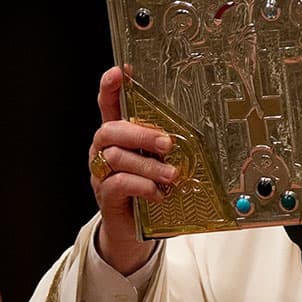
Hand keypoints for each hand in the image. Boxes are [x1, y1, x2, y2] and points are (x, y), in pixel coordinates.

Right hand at [89, 67, 177, 274]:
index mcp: (118, 137)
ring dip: (148, 165)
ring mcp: (101, 174)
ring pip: (116, 158)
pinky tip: (159, 192)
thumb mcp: (159, 161)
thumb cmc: (149, 187)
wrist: (133, 229)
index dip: (111, 88)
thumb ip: (167, 144)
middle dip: (139, 133)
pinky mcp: (106, 197)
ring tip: (171, 174)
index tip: (120, 71)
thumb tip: (200, 128)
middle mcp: (104, 151)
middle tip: (167, 143)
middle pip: (109, 130)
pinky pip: (118, 184)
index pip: (108, 106)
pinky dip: (143, 185)